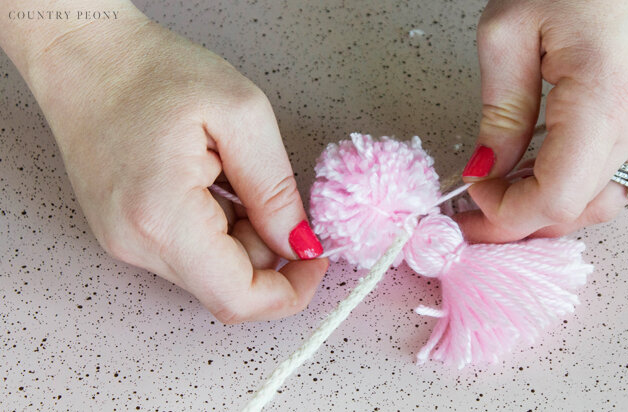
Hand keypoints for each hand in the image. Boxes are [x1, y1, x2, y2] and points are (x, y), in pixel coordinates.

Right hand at [2, 3, 326, 321]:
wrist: (83, 55)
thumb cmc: (151, 71)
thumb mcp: (241, 114)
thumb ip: (274, 188)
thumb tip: (298, 244)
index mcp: (163, 217)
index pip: (237, 297)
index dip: (289, 291)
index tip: (316, 259)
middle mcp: (136, 244)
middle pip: (227, 286)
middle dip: (266, 248)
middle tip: (265, 186)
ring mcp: (125, 243)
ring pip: (211, 270)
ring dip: (241, 234)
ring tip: (226, 170)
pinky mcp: (125, 234)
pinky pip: (189, 251)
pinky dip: (216, 226)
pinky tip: (206, 178)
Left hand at [458, 0, 627, 241]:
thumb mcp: (508, 31)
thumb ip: (500, 110)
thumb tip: (486, 168)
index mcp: (604, 103)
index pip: (554, 199)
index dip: (505, 213)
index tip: (469, 195)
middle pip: (576, 212)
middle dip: (517, 223)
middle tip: (471, 214)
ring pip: (597, 203)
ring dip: (545, 211)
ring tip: (501, 196)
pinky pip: (609, 177)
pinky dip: (567, 189)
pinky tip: (533, 174)